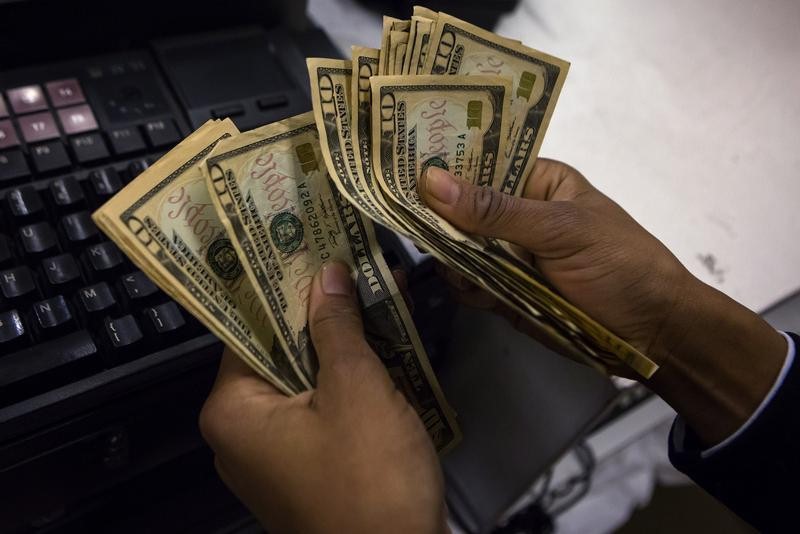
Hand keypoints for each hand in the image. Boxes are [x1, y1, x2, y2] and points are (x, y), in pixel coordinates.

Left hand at [199, 262, 445, 532]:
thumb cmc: (370, 479)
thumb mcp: (357, 389)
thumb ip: (337, 326)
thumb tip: (327, 273)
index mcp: (231, 411)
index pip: (248, 327)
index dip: (282, 285)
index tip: (310, 247)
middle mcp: (239, 435)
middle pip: (277, 353)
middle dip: (319, 314)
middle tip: (349, 264)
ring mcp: (272, 458)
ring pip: (303, 380)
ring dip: (339, 346)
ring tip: (371, 296)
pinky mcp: (304, 471)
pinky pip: (319, 411)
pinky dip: (346, 383)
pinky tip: (379, 350)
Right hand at [420, 160, 785, 444]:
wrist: (654, 334)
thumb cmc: (619, 264)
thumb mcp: (560, 230)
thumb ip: (495, 210)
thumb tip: (431, 181)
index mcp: (536, 182)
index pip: (481, 163)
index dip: (444, 164)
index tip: (398, 165)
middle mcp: (515, 215)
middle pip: (461, 209)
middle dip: (436, 215)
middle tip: (396, 214)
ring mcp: (508, 256)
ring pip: (459, 249)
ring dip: (448, 255)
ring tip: (439, 257)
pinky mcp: (504, 294)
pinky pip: (469, 285)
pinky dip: (463, 287)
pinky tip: (465, 287)